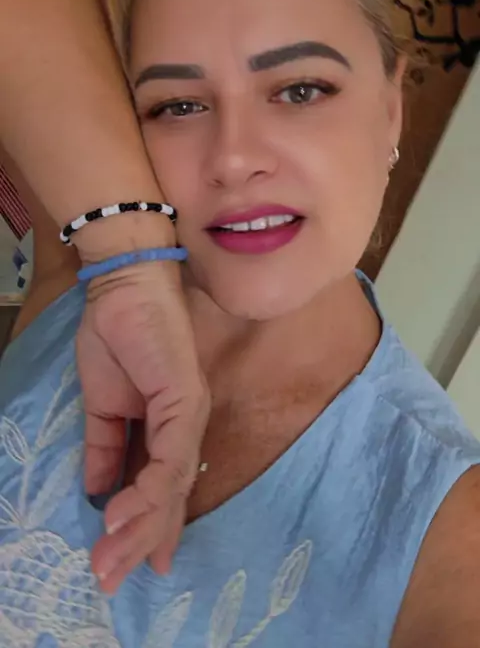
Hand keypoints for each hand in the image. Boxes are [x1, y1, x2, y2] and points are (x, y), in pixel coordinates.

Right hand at [75, 260, 209, 593]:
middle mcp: (186, 427)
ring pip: (172, 484)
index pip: (163, 488)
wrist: (122, 290)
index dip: (150, 528)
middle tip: (110, 579)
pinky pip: (170, 456)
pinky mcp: (186, 400)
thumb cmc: (116, 338)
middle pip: (170, 496)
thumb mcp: (101, 406)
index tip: (132, 565)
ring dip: (140, 525)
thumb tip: (99, 491)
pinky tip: (123, 513)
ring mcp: (190, 414)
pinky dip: (148, 489)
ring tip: (111, 557)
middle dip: (139, 540)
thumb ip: (105, 447)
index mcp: (167, 428)